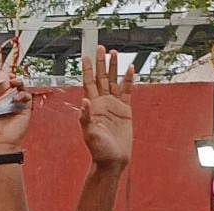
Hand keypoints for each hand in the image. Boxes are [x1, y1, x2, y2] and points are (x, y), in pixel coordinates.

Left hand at [0, 77, 32, 154]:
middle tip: (7, 75)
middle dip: (10, 77)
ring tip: (14, 81)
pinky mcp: (25, 110)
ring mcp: (16, 106)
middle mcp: (7, 103)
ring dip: (18, 82)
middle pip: (11, 85)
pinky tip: (15, 98)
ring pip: (20, 89)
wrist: (0, 142)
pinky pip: (27, 97)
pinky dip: (22, 94)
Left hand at [80, 46, 133, 168]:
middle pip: (101, 78)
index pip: (88, 84)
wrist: (113, 160)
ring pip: (113, 81)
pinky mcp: (125, 110)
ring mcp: (113, 105)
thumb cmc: (99, 150)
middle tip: (100, 47)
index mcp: (92, 107)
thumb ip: (86, 118)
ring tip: (114, 53)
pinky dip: (128, 80)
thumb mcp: (90, 134)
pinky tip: (130, 69)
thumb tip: (84, 101)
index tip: (85, 57)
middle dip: (101, 63)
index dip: (88, 70)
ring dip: (114, 68)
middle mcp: (102, 103)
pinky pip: (126, 91)